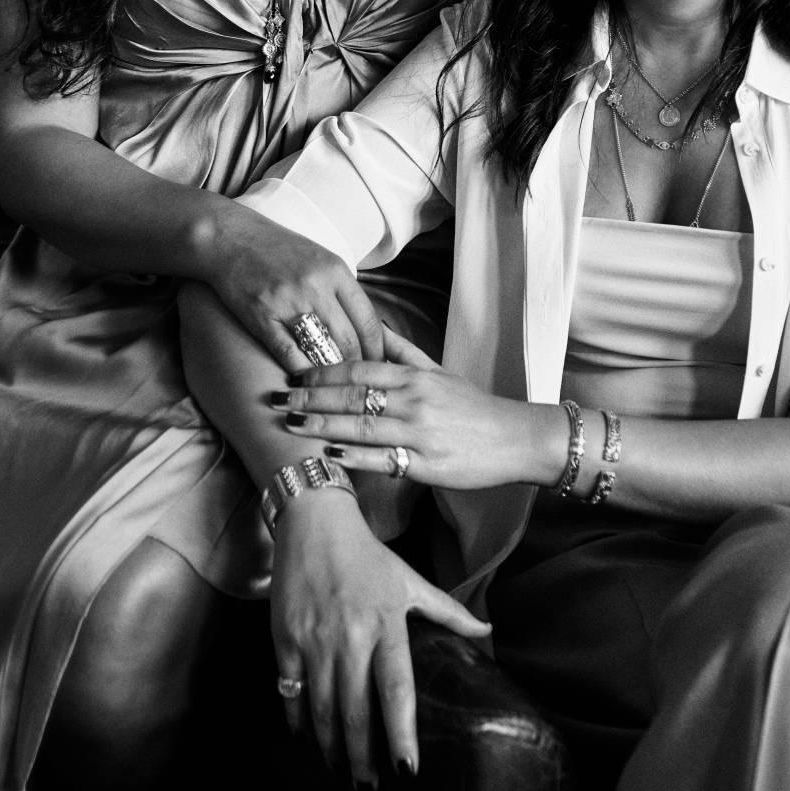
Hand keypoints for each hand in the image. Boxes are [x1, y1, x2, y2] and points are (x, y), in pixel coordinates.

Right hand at [203, 207, 384, 371]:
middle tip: (361, 386)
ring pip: (322, 350)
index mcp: (336, 271)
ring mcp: (288, 302)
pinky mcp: (261, 317)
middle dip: (359, 368)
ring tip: (338, 389)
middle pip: (349, 340)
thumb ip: (342, 290)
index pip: (368, 320)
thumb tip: (365, 328)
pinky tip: (306, 383)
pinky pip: (288, 353)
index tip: (380, 366)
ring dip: (332, 375)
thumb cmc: (278, 250)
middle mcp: (316, 286)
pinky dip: (301, 372)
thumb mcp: (320, 259)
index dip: (378, 350)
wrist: (231, 238)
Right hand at [271, 489, 487, 784]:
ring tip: (343, 776)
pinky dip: (298, 722)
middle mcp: (349, 636)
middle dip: (363, 757)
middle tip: (371, 790)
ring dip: (332, 748)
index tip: (407, 771)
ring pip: (322, 708)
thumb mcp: (409, 579)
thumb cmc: (367, 556)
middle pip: (356, 709)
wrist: (313, 522)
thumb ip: (448, 611)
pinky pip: (291, 693)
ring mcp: (314, 640)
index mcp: (386, 623)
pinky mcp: (285, 640)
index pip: (397, 688)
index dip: (401, 732)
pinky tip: (308, 743)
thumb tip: (488, 633)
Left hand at [276, 331, 563, 491]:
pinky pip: (384, 459)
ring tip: (291, 426)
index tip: (293, 374)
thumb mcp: (438, 371)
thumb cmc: (471, 406)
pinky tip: (330, 455)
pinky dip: (356, 457)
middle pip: (353, 395)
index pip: (359, 368)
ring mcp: (419, 432)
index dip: (323, 372)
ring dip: (322, 426)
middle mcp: (413, 400)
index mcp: (414, 376)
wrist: (513, 438)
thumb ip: (401, 351)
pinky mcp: (426, 463)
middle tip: (276, 400)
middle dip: (311, 398)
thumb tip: (371, 327)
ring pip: (362, 425)